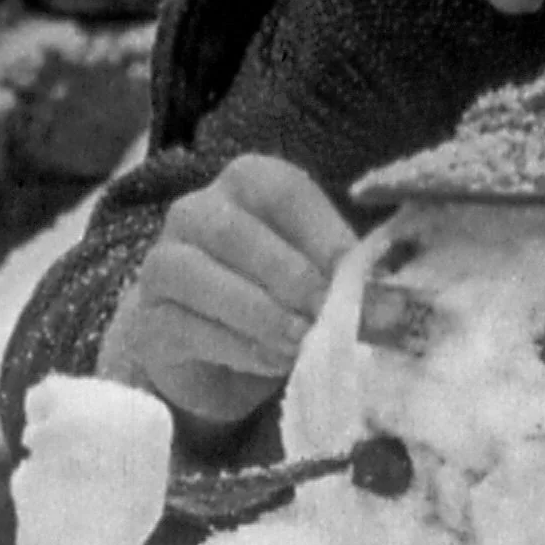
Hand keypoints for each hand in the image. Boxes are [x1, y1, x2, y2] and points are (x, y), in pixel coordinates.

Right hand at [99, 155, 355, 428]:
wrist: (217, 354)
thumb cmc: (278, 299)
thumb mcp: (317, 276)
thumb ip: (347, 279)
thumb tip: (392, 306)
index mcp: (246, 183)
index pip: (280, 190)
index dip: (320, 232)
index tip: (353, 275)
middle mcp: (195, 212)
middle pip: (234, 231)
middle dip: (290, 276)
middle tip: (328, 314)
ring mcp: (164, 264)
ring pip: (202, 276)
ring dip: (262, 313)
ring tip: (303, 342)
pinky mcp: (151, 321)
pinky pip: (190, 328)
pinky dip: (241, 348)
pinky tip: (274, 361)